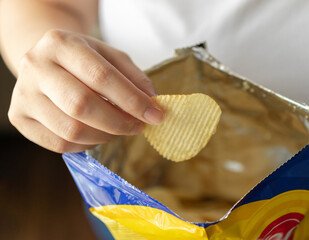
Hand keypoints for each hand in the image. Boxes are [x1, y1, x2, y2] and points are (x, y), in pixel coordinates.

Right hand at [8, 29, 162, 152]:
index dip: (132, 100)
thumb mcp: (110, 57)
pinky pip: (59, 144)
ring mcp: (23, 95)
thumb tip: (152, 103)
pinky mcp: (20, 119)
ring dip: (104, 136)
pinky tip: (97, 134)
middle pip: (82, 105)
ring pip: (71, 130)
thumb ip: (134, 77)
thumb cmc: (83, 60)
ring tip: (118, 129)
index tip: (155, 115)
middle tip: (138, 127)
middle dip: (118, 122)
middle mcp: (36, 67)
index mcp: (60, 43)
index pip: (101, 76)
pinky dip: (86, 145)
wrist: (45, 62)